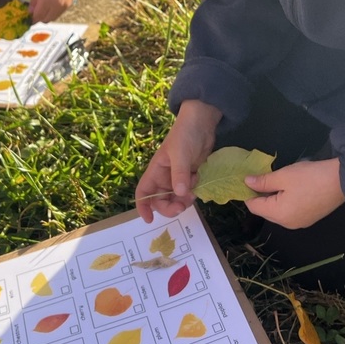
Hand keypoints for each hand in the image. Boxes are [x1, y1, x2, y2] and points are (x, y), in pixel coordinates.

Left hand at [29, 0, 81, 21]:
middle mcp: (58, 5)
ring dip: (47, 15)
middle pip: (46, 19)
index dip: (32, 18)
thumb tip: (30, 11)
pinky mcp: (70, 3)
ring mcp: (65, 5)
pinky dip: (54, 12)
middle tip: (35, 10)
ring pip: (54, 17)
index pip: (38, 16)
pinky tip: (52, 3)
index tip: (28, 16)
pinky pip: (60, 12)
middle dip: (39, 17)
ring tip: (44, 6)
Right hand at [135, 100, 221, 221]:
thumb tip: (179, 194)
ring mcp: (178, 178)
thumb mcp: (181, 154)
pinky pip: (189, 192)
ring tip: (194, 189)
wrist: (202, 123)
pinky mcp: (191, 177)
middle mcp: (165, 177)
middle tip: (182, 206)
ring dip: (184, 200)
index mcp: (156, 171)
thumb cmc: (185, 134)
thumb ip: (180, 174)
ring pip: (176, 198)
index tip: (150, 220)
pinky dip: (194, 192)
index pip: (143, 192)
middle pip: (161, 201)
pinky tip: (200, 181)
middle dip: (170, 206)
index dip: (143, 207)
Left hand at [244, 158, 344, 227]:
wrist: (343, 181)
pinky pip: (289, 211)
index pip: (254, 206)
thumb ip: (263, 181)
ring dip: (273, 198)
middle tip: (262, 176)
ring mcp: (300, 223)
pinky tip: (290, 188)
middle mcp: (287, 224)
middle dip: (261, 195)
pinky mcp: (309, 218)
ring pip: (277, 211)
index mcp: (279, 214)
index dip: (248, 192)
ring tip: (277, 180)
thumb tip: (247, 183)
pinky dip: (285, 201)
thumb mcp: (284, 176)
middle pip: (265, 210)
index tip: (247, 178)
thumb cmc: (310, 177)